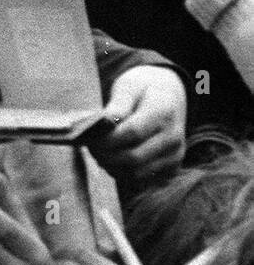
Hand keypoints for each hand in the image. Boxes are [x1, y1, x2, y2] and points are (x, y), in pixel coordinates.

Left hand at [89, 66, 186, 182]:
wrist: (171, 94)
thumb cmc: (144, 88)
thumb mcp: (129, 85)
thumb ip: (117, 105)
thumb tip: (105, 123)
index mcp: (164, 113)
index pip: (132, 133)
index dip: (107, 139)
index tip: (89, 137)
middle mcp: (173, 138)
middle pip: (134, 158)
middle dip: (106, 155)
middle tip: (90, 147)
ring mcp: (174, 155)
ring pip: (136, 173)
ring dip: (112, 166)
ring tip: (99, 152)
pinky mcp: (171, 168)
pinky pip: (142, 179)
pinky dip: (123, 172)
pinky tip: (113, 158)